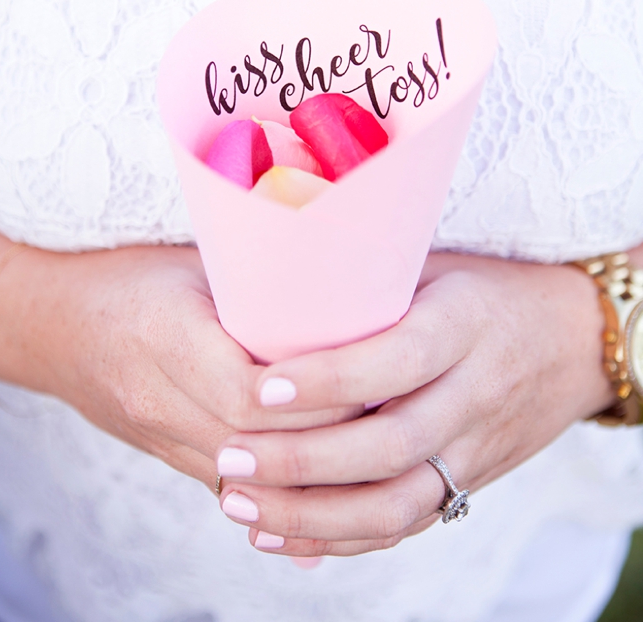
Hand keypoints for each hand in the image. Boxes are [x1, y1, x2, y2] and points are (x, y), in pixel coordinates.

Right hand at [0, 230, 359, 491]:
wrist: (53, 324)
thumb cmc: (130, 277)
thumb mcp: (190, 263)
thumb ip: (255, 283)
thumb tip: (343, 282)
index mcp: (163, 338)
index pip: (248, 391)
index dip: (312, 395)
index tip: (368, 377)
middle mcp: (156, 399)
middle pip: (256, 443)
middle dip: (328, 437)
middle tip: (389, 412)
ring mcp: (157, 437)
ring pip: (246, 478)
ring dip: (309, 471)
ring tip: (370, 446)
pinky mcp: (165, 455)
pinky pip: (231, 485)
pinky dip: (280, 485)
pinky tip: (327, 477)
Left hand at [214, 251, 618, 556]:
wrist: (573, 339)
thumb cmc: (484, 289)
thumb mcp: (436, 265)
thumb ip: (370, 278)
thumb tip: (275, 274)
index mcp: (465, 325)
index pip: (398, 360)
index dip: (330, 380)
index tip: (261, 388)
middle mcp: (475, 392)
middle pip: (390, 445)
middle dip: (302, 460)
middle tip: (230, 457)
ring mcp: (476, 447)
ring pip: (395, 503)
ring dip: (311, 514)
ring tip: (238, 505)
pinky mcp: (470, 482)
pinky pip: (406, 524)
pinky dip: (340, 539)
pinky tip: (279, 535)